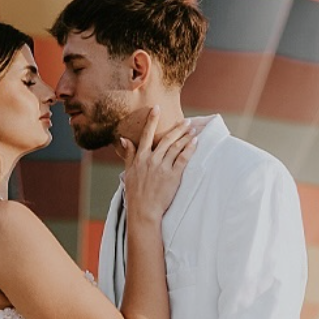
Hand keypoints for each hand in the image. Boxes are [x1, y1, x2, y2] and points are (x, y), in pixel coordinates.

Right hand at [121, 107, 194, 225]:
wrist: (143, 211)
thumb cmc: (135, 193)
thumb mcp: (128, 172)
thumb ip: (128, 154)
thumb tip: (123, 139)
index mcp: (140, 158)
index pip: (146, 134)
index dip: (152, 120)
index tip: (157, 108)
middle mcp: (151, 160)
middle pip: (166, 139)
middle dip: (178, 128)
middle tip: (187, 121)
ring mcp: (162, 168)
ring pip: (176, 147)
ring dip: (186, 137)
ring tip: (193, 130)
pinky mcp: (173, 176)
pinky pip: (183, 159)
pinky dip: (189, 149)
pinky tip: (195, 143)